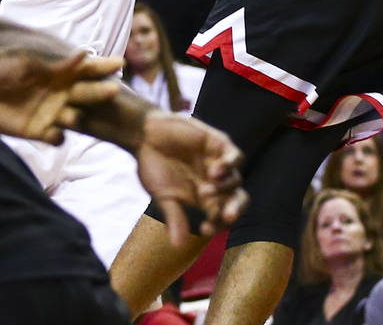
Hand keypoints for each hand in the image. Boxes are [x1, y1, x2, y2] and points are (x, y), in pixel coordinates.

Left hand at [0, 48, 121, 143]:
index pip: (84, 69)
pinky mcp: (36, 131)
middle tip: (112, 90)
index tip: (119, 63)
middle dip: (98, 92)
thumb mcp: (25, 61)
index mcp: (56, 72)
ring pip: (74, 118)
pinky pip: (56, 138)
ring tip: (75, 116)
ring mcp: (49, 112)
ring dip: (79, 118)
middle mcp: (58, 93)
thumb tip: (83, 54)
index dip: (101, 66)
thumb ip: (54, 63)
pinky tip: (54, 134)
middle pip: (85, 94)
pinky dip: (58, 137)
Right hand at [132, 111, 246, 243]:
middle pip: (238, 199)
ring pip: (236, 180)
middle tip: (227, 216)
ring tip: (205, 189)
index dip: (218, 225)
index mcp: (206, 198)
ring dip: (224, 188)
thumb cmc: (153, 167)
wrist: (143, 135)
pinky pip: (234, 156)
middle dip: (234, 209)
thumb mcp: (163, 196)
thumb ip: (175, 217)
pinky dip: (229, 164)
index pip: (222, 216)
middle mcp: (217, 181)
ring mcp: (218, 161)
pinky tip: (215, 170)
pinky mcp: (217, 142)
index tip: (204, 229)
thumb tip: (178, 247)